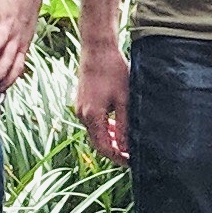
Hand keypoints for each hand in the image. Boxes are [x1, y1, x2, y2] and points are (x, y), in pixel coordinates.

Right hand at [78, 37, 130, 163]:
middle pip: (98, 142)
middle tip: (132, 154)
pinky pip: (93, 122)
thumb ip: (125, 125)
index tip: (132, 161)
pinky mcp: (81, 102)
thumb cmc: (114, 72)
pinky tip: (117, 125)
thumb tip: (126, 148)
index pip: (104, 148)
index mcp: (92, 117)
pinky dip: (104, 127)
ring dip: (110, 138)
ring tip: (127, 141)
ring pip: (95, 132)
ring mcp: (79, 108)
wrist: (97, 50)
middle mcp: (82, 115)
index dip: (118, 157)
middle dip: (115, 150)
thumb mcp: (124, 100)